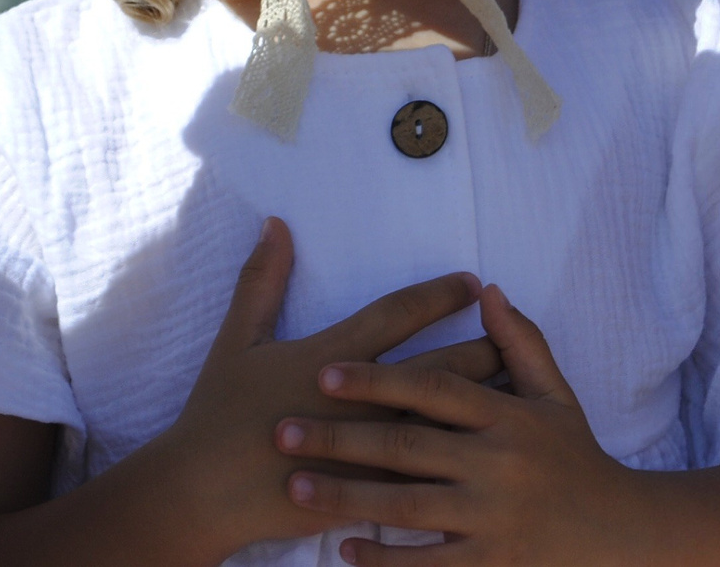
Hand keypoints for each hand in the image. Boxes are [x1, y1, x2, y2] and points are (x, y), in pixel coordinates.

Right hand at [135, 219, 498, 563]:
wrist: (200, 493)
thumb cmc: (216, 415)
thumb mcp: (236, 340)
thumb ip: (261, 281)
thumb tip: (275, 224)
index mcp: (331, 357)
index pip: (398, 315)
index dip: (439, 296)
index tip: (472, 283)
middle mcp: (360, 400)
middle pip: (437, 369)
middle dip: (482, 349)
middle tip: (516, 333)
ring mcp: (367, 451)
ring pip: (442, 423)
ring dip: (483, 405)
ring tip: (519, 390)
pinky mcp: (367, 495)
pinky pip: (427, 477)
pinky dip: (461, 460)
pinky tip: (488, 455)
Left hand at [276, 282, 655, 563]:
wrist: (621, 535)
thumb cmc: (578, 459)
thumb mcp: (557, 397)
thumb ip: (521, 344)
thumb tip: (487, 291)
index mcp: (509, 418)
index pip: (433, 389)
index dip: (377, 378)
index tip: (324, 371)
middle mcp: (499, 466)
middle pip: (406, 446)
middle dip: (340, 437)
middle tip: (282, 430)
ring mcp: (494, 520)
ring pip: (407, 506)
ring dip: (346, 496)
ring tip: (297, 485)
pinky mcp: (491, 566)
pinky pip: (426, 566)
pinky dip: (383, 560)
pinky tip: (345, 550)